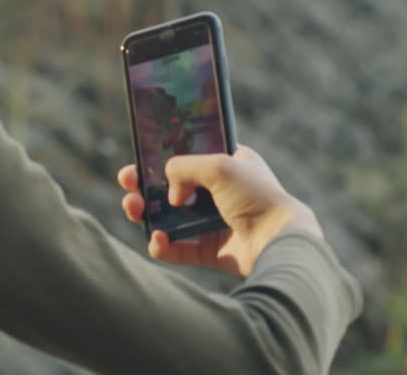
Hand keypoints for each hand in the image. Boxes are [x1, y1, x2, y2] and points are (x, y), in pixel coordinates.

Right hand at [117, 146, 321, 277]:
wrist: (279, 240)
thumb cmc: (256, 195)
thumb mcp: (218, 165)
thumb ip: (183, 167)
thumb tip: (169, 193)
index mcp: (228, 165)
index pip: (190, 156)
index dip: (165, 157)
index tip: (142, 157)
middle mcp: (220, 193)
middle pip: (173, 188)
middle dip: (147, 187)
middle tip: (127, 183)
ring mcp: (215, 223)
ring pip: (171, 218)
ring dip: (148, 214)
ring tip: (134, 209)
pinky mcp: (211, 251)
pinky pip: (179, 249)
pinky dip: (163, 246)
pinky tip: (157, 240)